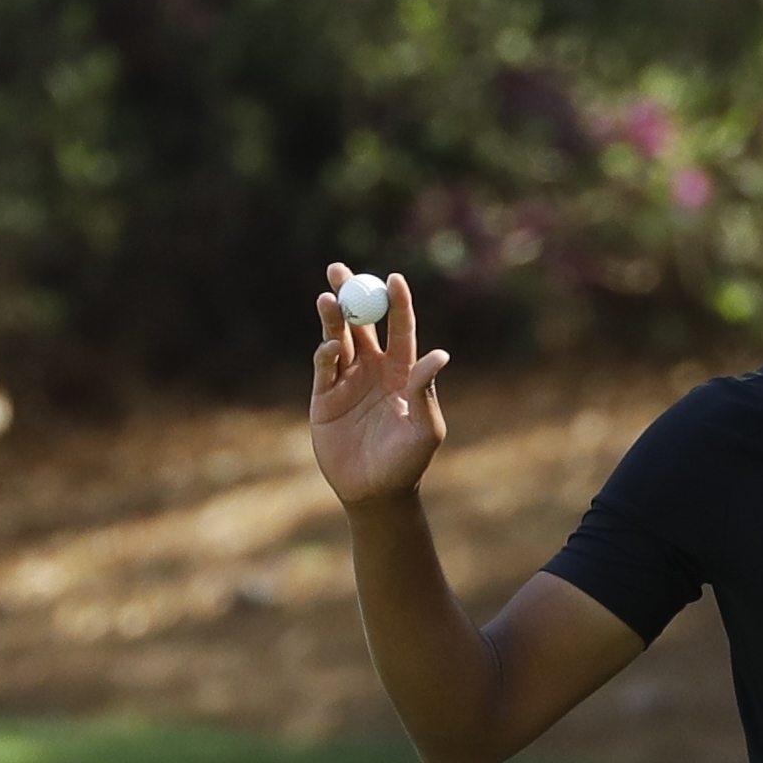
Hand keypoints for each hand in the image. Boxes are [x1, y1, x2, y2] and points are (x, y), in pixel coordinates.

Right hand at [309, 266, 451, 507]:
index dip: (397, 303)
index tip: (394, 278)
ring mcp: (347, 381)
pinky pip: (323, 366)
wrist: (376, 492)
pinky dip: (325, 353)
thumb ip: (426, 391)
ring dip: (331, 317)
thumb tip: (439, 354)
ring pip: (337, 338)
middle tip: (339, 269)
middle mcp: (373, 370)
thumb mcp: (425, 428)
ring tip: (328, 297)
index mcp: (402, 373)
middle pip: (361, 324)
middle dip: (351, 295)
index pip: (400, 330)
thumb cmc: (408, 462)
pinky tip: (332, 348)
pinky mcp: (324, 397)